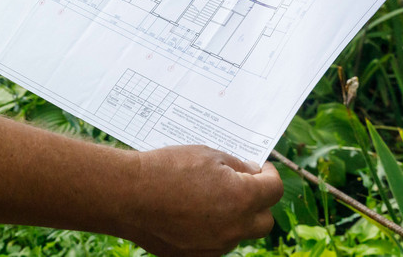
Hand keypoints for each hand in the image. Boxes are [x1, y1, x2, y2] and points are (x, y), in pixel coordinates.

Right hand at [121, 146, 282, 256]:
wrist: (128, 194)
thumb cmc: (166, 169)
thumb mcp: (207, 155)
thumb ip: (236, 167)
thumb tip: (251, 174)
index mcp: (241, 199)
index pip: (274, 191)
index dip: (270, 176)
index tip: (262, 170)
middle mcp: (233, 228)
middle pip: (264, 221)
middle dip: (258, 203)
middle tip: (243, 186)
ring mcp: (215, 246)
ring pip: (238, 233)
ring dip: (234, 217)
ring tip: (208, 198)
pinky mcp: (197, 256)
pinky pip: (216, 244)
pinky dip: (213, 230)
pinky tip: (192, 214)